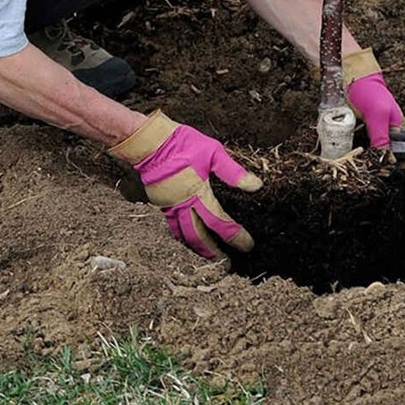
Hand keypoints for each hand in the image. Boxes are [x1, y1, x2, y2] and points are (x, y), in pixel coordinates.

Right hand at [110, 111, 262, 258]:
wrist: (150, 142)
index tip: (247, 245)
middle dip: (213, 252)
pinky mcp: (160, 203)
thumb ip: (233, 172)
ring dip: (196, 247)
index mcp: (198, 193)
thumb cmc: (181, 143)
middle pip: (198, 236)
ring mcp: (169, 206)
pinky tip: (188, 238)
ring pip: (183, 235)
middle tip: (226, 262)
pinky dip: (182, 236)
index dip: (235, 236)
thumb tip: (255, 185)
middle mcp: (183, 204)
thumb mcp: (213, 152)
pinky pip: (172, 226)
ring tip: (208, 256)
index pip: (220, 222)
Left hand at [344, 49, 404, 199]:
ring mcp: (372, 136)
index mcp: (399, 133)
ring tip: (375, 194)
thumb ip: (381, 137)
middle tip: (392, 202)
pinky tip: (355, 175)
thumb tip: (386, 161)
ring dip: (373, 174)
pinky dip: (359, 163)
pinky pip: (359, 152)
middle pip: (390, 164)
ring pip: (374, 160)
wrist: (351, 77)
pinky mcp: (357, 134)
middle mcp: (386, 136)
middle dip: (392, 181)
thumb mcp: (377, 115)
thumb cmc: (369, 93)